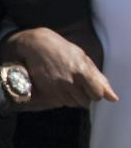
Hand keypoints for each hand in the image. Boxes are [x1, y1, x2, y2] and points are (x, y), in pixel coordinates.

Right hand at [2, 27, 117, 107]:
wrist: (35, 44)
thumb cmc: (61, 49)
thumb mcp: (82, 58)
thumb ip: (99, 78)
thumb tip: (113, 98)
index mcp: (81, 70)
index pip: (97, 94)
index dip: (96, 92)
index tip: (91, 87)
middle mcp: (69, 80)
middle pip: (85, 102)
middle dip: (84, 96)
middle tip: (79, 86)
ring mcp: (57, 85)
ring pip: (73, 103)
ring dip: (74, 98)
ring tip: (69, 85)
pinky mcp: (46, 88)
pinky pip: (61, 101)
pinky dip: (63, 97)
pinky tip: (60, 86)